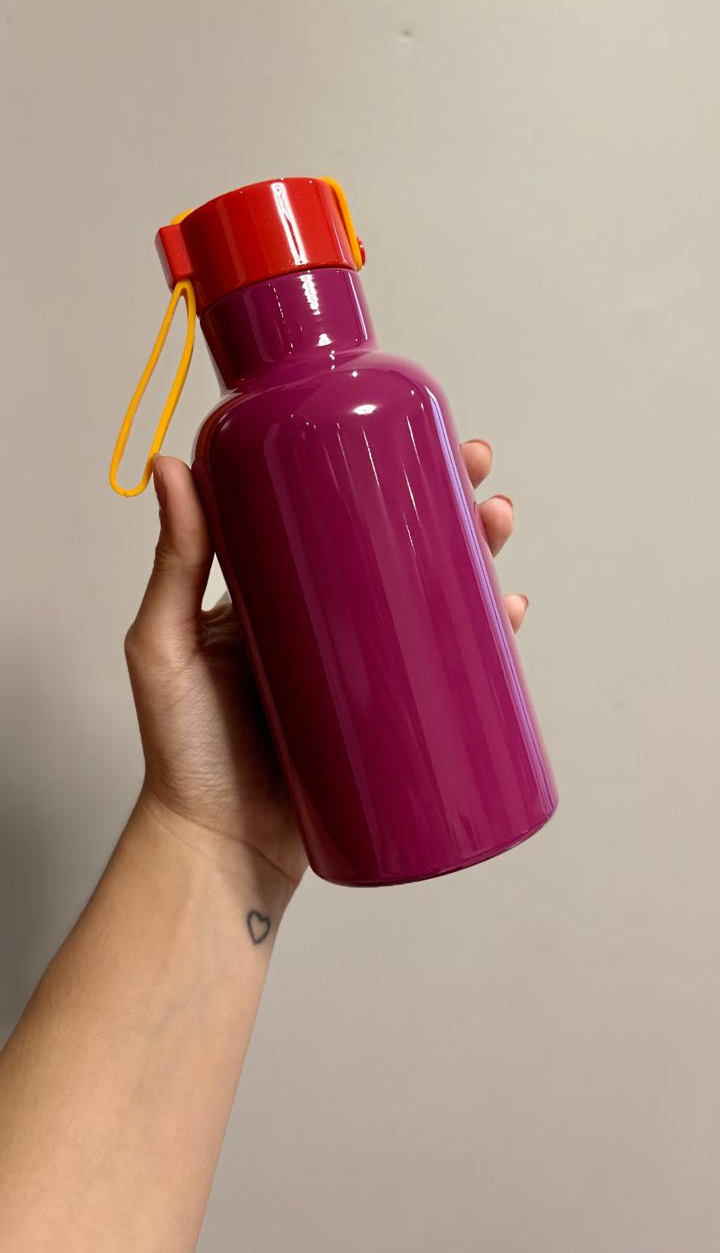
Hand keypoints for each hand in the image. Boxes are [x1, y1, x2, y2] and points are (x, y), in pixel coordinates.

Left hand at [124, 443, 526, 902]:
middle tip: (476, 472)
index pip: (333, 514)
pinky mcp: (392, 717)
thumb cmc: (182, 750)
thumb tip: (169, 465)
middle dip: (446, 503)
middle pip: (397, 547)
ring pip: (430, 599)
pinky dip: (481, 637)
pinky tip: (506, 611)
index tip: (409, 434)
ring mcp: (363, 670)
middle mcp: (326, 622)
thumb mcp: (166, 645)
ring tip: (496, 528)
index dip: (375, 470)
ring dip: (474, 556)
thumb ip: (174, 564)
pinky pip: (445, 669)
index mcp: (276, 593)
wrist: (221, 848)